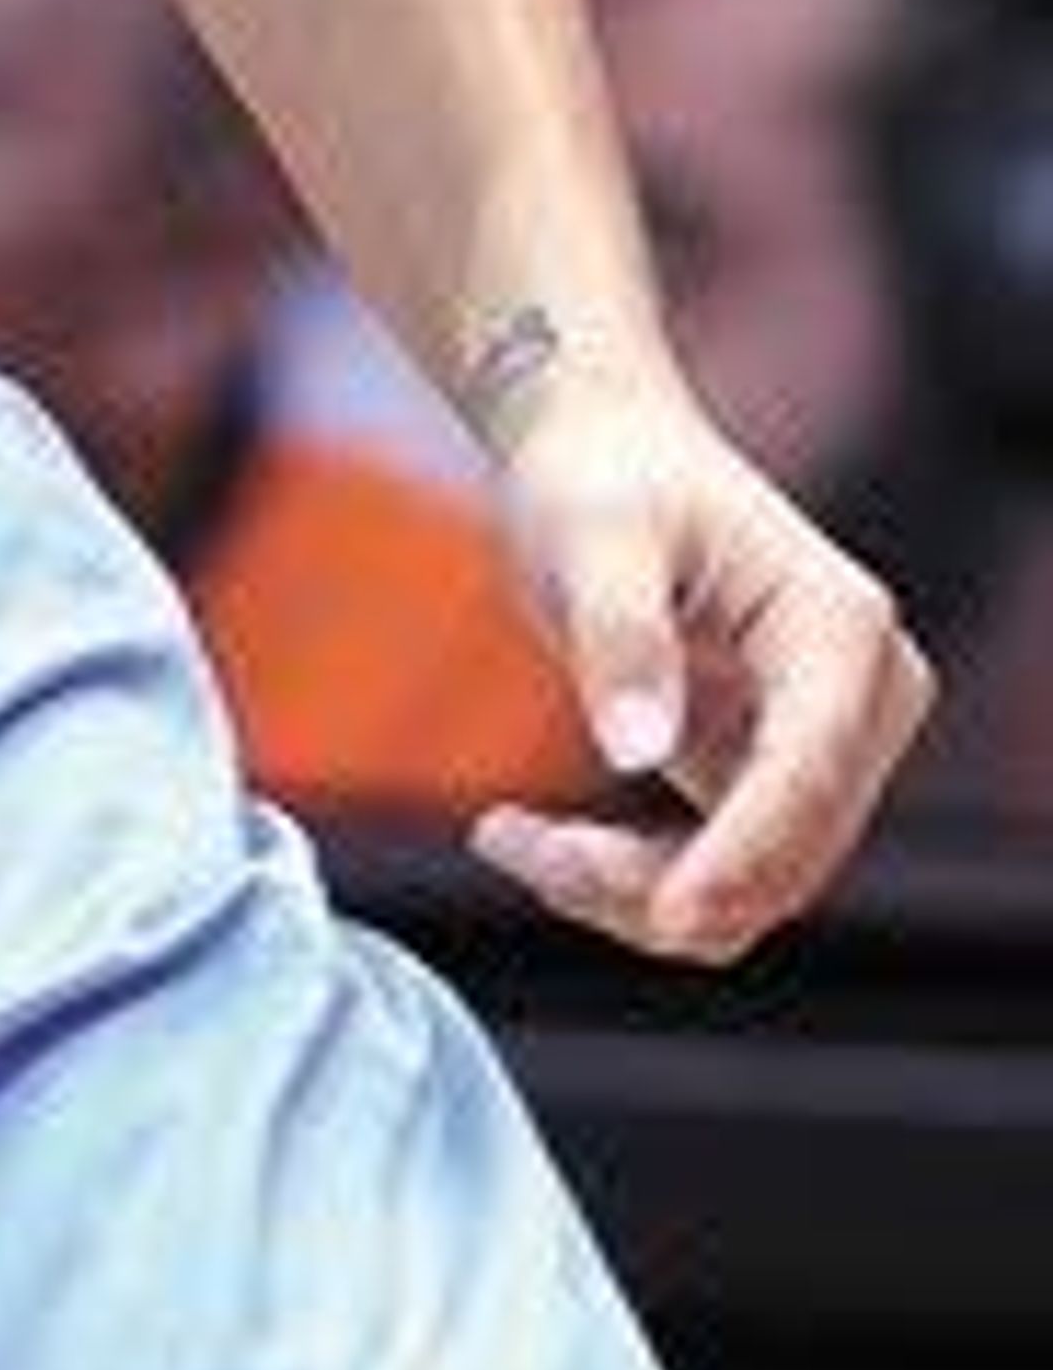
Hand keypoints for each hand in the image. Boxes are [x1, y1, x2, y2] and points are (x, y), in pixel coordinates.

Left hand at [469, 365, 934, 961]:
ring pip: (751, 889)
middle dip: (655, 882)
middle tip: (510, 842)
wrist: (604, 454)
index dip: (743, 854)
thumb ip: (621, 636)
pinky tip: (536, 842)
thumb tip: (640, 754)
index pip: (811, 772)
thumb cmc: (604, 476)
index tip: (667, 914)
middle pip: (786, 856)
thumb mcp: (594, 536)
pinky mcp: (772, 783)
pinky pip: (718, 875)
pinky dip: (632, 882)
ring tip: (508, 837)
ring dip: (632, 894)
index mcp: (841, 628)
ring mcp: (824, 751)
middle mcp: (861, 700)